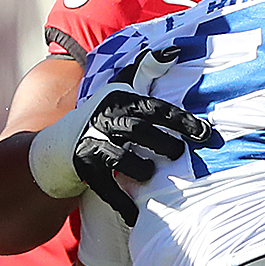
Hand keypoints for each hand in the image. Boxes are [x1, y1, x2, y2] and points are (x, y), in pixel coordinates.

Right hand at [30, 84, 221, 223]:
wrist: (57, 147)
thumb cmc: (100, 116)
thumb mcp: (119, 88)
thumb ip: (146, 68)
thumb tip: (175, 49)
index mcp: (121, 101)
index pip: (158, 110)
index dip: (184, 122)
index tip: (208, 135)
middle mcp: (107, 120)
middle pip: (141, 132)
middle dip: (164, 145)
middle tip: (178, 155)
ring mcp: (94, 145)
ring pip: (124, 160)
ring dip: (142, 170)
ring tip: (152, 176)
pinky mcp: (85, 168)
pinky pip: (108, 188)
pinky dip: (123, 203)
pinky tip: (136, 216)